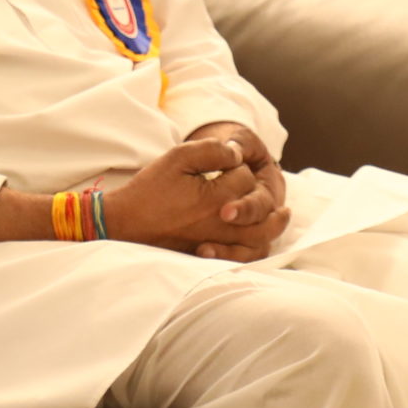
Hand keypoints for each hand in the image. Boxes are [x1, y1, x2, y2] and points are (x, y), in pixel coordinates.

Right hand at [104, 133, 289, 261]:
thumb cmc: (150, 190)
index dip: (237, 167)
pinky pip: (242, 257)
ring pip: (257, 241)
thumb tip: (236, 154)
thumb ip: (210, 150)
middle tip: (276, 198)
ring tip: (281, 218)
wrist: (125, 224)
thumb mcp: (176, 158)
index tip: (225, 164)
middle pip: (261, 214)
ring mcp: (216, 243)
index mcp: (214, 198)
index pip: (244, 179)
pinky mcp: (208, 256)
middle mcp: (220, 223)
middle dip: (269, 202)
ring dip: (272, 228)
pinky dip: (255, 249)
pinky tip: (258, 240)